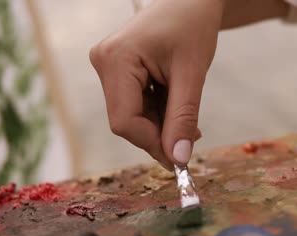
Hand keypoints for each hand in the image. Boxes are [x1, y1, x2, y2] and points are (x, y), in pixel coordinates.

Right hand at [90, 0, 223, 169]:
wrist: (189, 0)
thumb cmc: (192, 25)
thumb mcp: (191, 74)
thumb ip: (183, 117)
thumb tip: (178, 158)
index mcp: (116, 60)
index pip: (124, 121)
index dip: (152, 143)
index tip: (180, 158)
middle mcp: (104, 63)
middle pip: (126, 120)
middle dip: (159, 134)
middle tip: (191, 139)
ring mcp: (108, 67)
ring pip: (131, 115)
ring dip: (161, 124)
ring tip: (189, 121)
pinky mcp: (116, 70)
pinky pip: (133, 103)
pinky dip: (157, 112)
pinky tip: (175, 107)